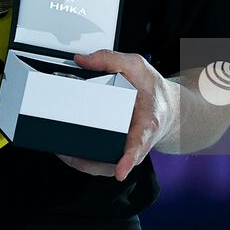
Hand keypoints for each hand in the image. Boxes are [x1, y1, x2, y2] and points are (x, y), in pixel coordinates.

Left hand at [57, 49, 173, 180]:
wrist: (166, 108)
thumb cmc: (152, 91)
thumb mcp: (136, 66)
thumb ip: (110, 59)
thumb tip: (82, 61)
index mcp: (148, 121)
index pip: (140, 142)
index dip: (129, 157)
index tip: (121, 170)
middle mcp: (139, 141)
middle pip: (116, 158)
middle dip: (93, 161)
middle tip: (68, 153)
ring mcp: (128, 151)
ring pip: (106, 166)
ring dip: (84, 163)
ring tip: (63, 153)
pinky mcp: (119, 154)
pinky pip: (102, 164)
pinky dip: (85, 162)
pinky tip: (70, 154)